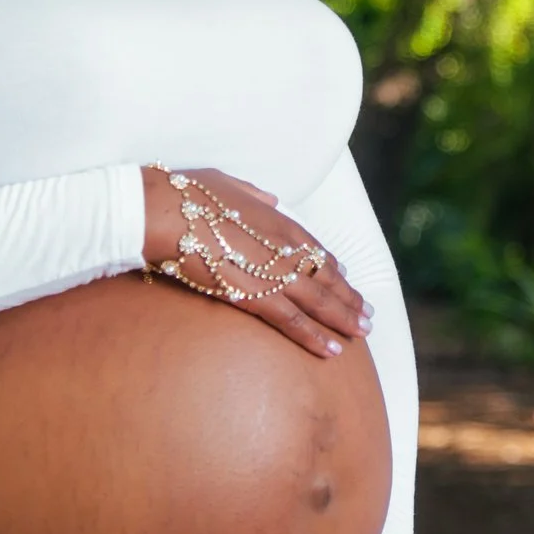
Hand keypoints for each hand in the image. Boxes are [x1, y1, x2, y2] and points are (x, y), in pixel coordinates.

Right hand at [142, 166, 371, 356]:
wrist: (166, 213)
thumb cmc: (189, 195)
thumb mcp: (229, 184)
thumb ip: (254, 195)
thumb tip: (269, 200)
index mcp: (280, 222)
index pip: (317, 251)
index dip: (333, 270)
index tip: (346, 281)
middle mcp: (286, 248)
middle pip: (327, 279)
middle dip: (349, 298)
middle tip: (367, 315)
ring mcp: (273, 273)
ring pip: (319, 302)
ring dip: (343, 319)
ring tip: (361, 334)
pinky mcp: (255, 297)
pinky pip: (293, 321)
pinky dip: (315, 336)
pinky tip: (332, 350)